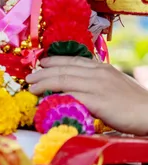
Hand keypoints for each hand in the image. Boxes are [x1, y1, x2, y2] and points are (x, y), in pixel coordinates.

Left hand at [26, 57, 147, 135]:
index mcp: (102, 67)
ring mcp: (97, 86)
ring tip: (32, 87)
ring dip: (44, 83)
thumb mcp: (115, 85)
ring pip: (63, 80)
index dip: (55, 61)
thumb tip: (81, 88)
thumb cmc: (134, 103)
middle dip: (43, 72)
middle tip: (29, 77)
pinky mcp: (98, 101)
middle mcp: (97, 73)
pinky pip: (72, 96)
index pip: (73, 60)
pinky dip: (56, 97)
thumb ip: (98, 83)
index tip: (42, 63)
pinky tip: (46, 100)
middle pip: (64, 69)